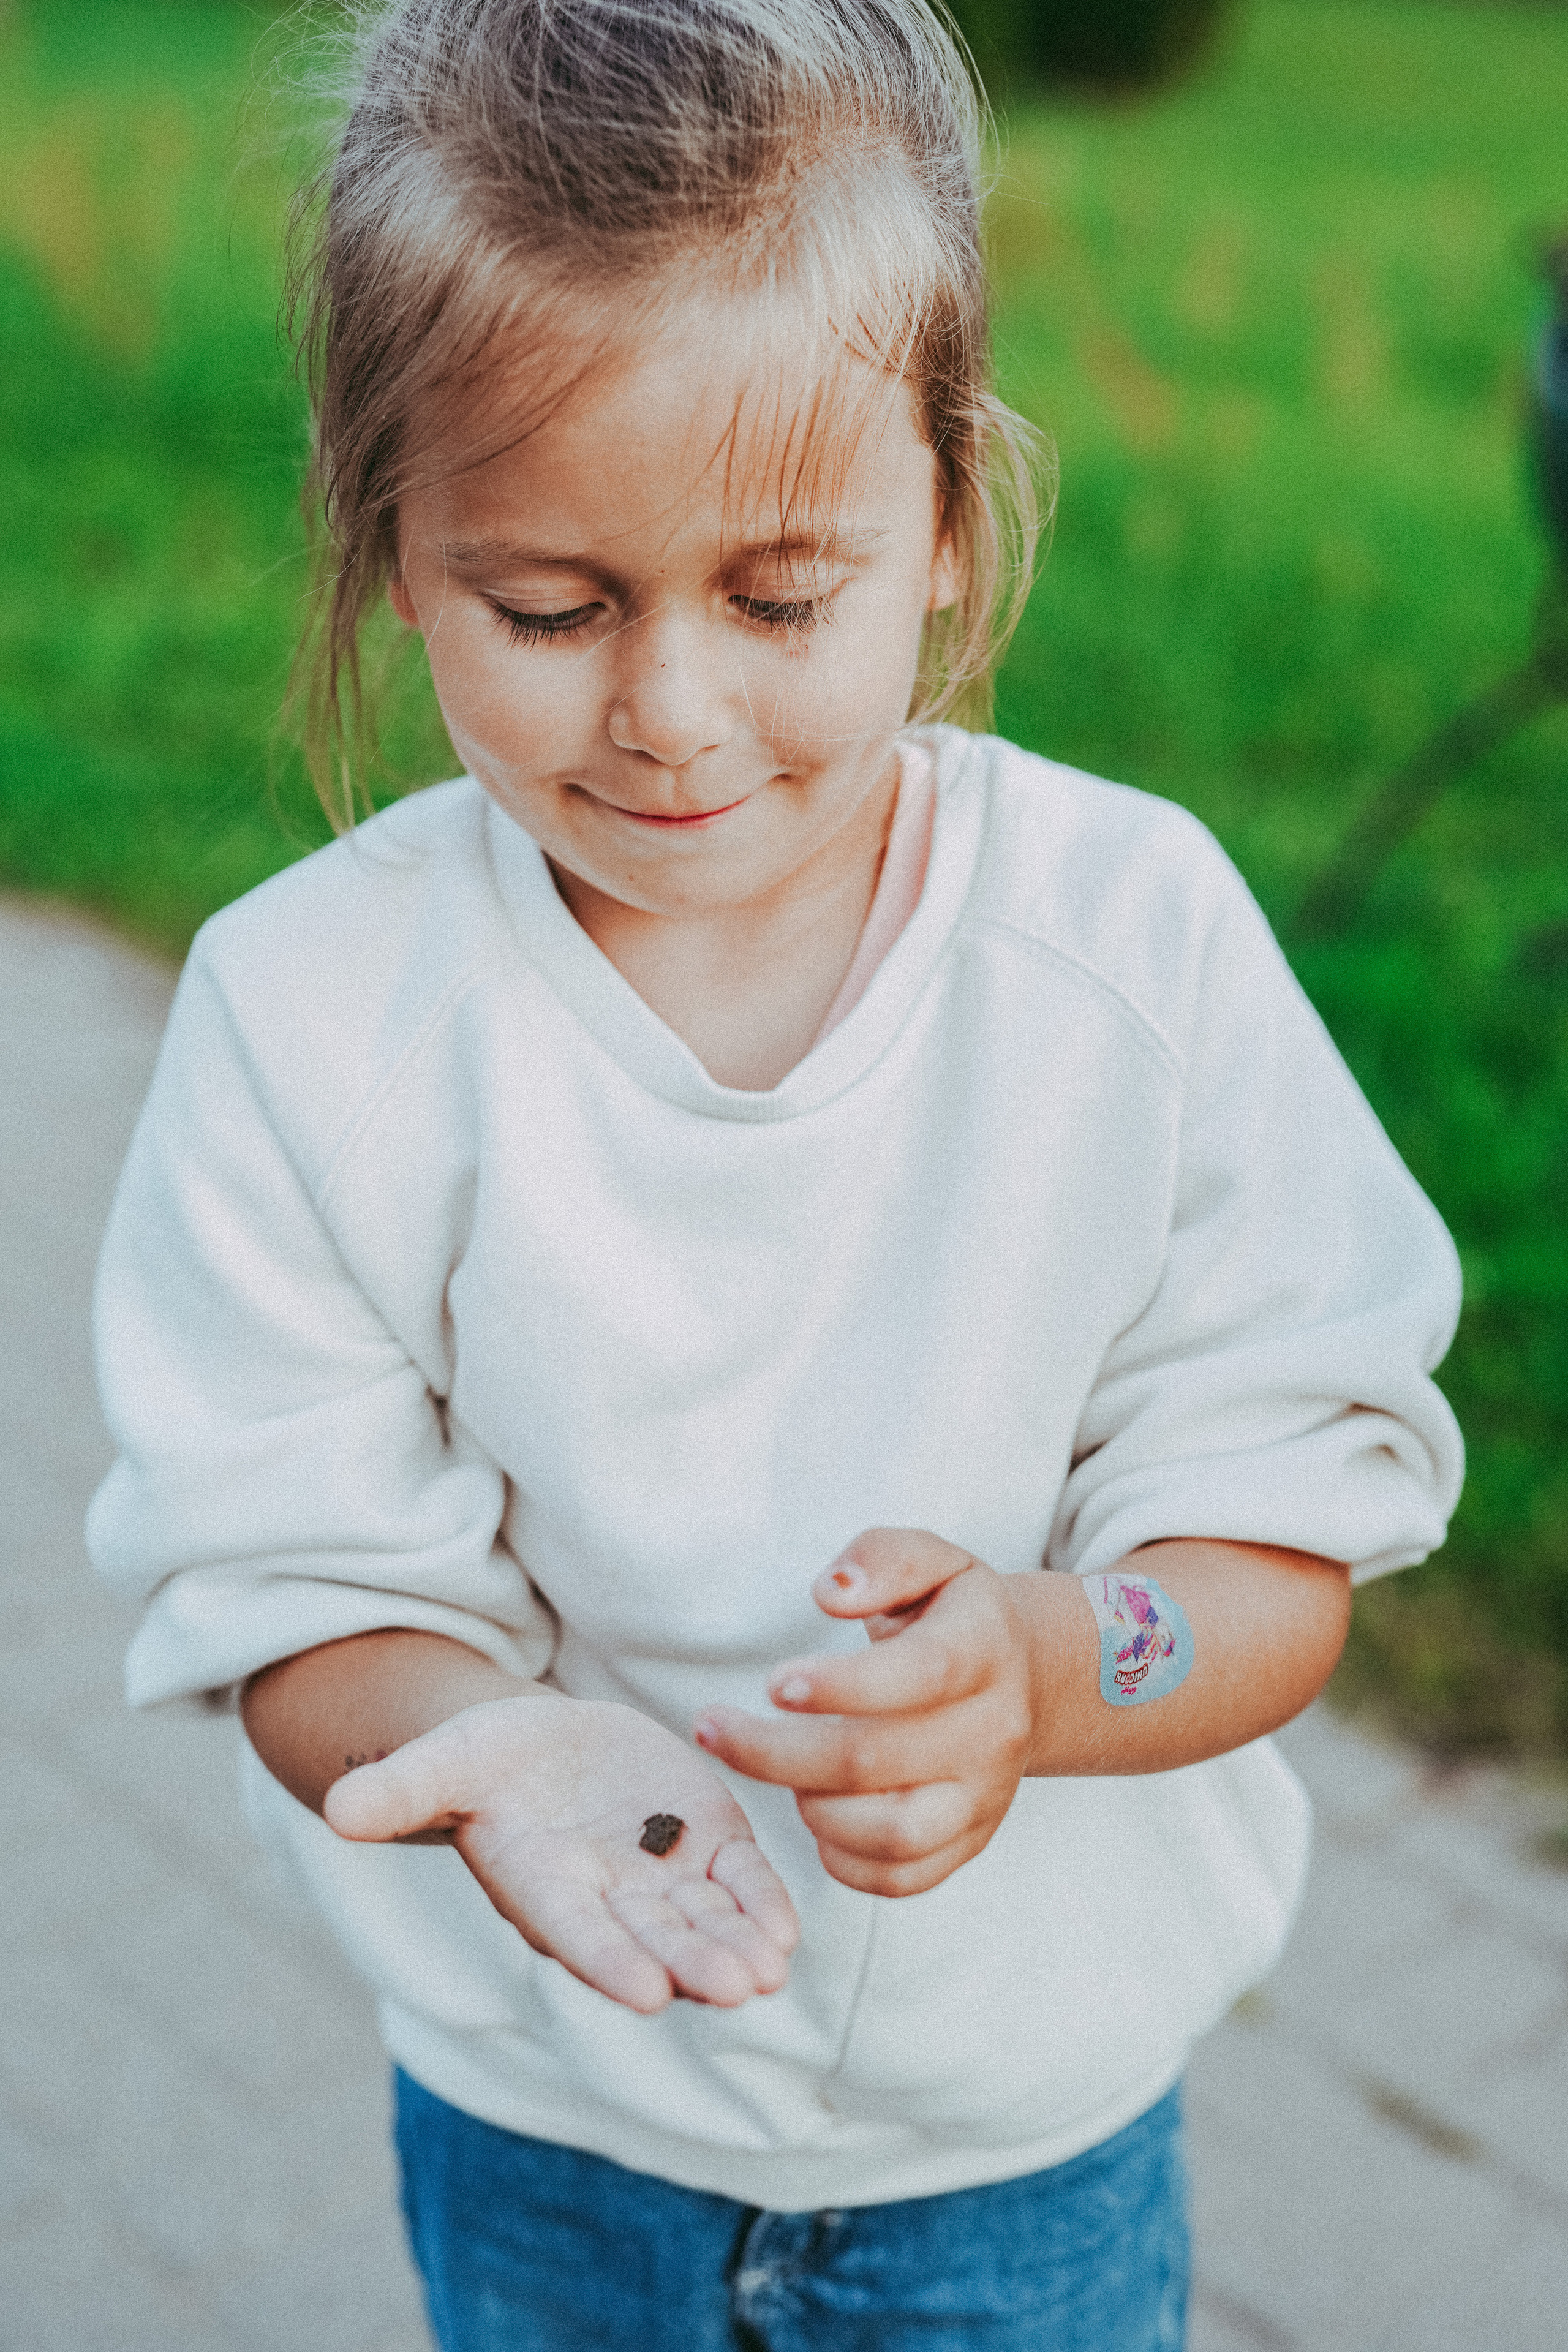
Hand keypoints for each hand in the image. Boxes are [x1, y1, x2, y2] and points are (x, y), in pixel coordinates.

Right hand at [324, 1693, 799, 2012]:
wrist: (542, 1744)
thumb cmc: (484, 1757)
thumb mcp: (443, 1761)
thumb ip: (400, 1790)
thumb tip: (335, 1810)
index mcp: (541, 1887)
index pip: (576, 1934)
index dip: (608, 1961)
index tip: (644, 1993)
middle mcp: (605, 1899)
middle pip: (651, 1941)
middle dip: (692, 1964)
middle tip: (737, 1987)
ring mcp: (659, 1877)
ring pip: (702, 1922)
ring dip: (735, 1947)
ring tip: (768, 1971)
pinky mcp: (703, 1842)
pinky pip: (737, 1882)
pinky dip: (759, 1903)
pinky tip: (785, 1930)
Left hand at [695, 1530, 1051, 1897]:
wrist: (1024, 1676)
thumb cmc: (952, 1613)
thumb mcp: (931, 1560)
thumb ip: (881, 1559)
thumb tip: (831, 1593)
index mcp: (983, 1649)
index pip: (918, 1675)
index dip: (841, 1687)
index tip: (771, 1684)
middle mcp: (993, 1729)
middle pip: (877, 1761)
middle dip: (775, 1752)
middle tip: (711, 1729)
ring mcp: (985, 1794)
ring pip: (893, 1833)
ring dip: (811, 1807)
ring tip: (777, 1769)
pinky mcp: (971, 1840)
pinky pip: (904, 1877)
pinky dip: (844, 1861)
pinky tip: (812, 1814)